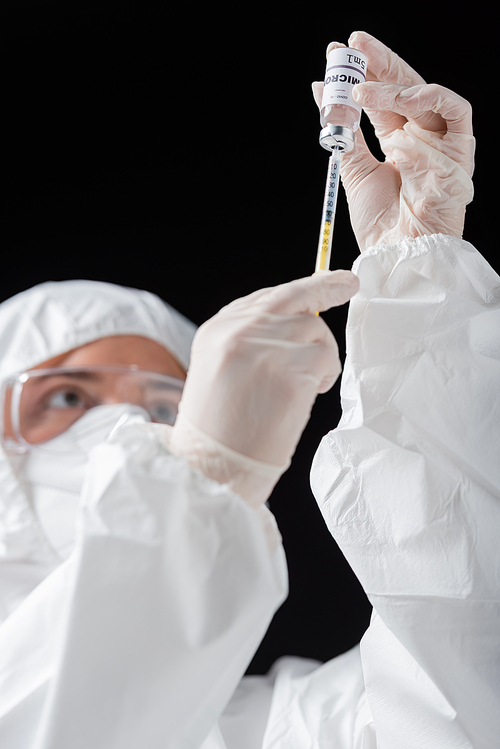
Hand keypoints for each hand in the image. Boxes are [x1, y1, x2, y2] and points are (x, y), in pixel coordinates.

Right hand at [176, 270, 358, 468]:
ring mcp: (265, 347)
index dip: (300, 289)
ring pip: (316, 330)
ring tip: (305, 387)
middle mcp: (239, 331)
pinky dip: (325, 376)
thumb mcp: (218, 370)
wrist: (212, 467)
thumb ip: (250, 341)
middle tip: (349, 283)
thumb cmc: (219, 429)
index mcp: (217, 331)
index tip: (325, 284)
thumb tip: (294, 325)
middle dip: (326, 286)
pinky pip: (326, 358)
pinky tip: (307, 395)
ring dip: (321, 358)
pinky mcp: (289, 370)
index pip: (265, 298)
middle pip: (294, 298)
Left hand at [312, 32, 474, 250]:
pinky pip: (456, 116)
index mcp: (399, 140)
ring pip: (430, 96)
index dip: (363, 73)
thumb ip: (343, 132)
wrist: (398, 257)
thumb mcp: (354, 171)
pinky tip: (400, 108)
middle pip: (405, 88)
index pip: (382, 97)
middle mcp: (423, 137)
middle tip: (352, 46)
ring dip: (397, 84)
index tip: (338, 53)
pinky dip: (428, 103)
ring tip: (364, 89)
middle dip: (380, 63)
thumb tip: (322, 91)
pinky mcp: (460, 156)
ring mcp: (443, 145)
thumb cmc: (381, 224)